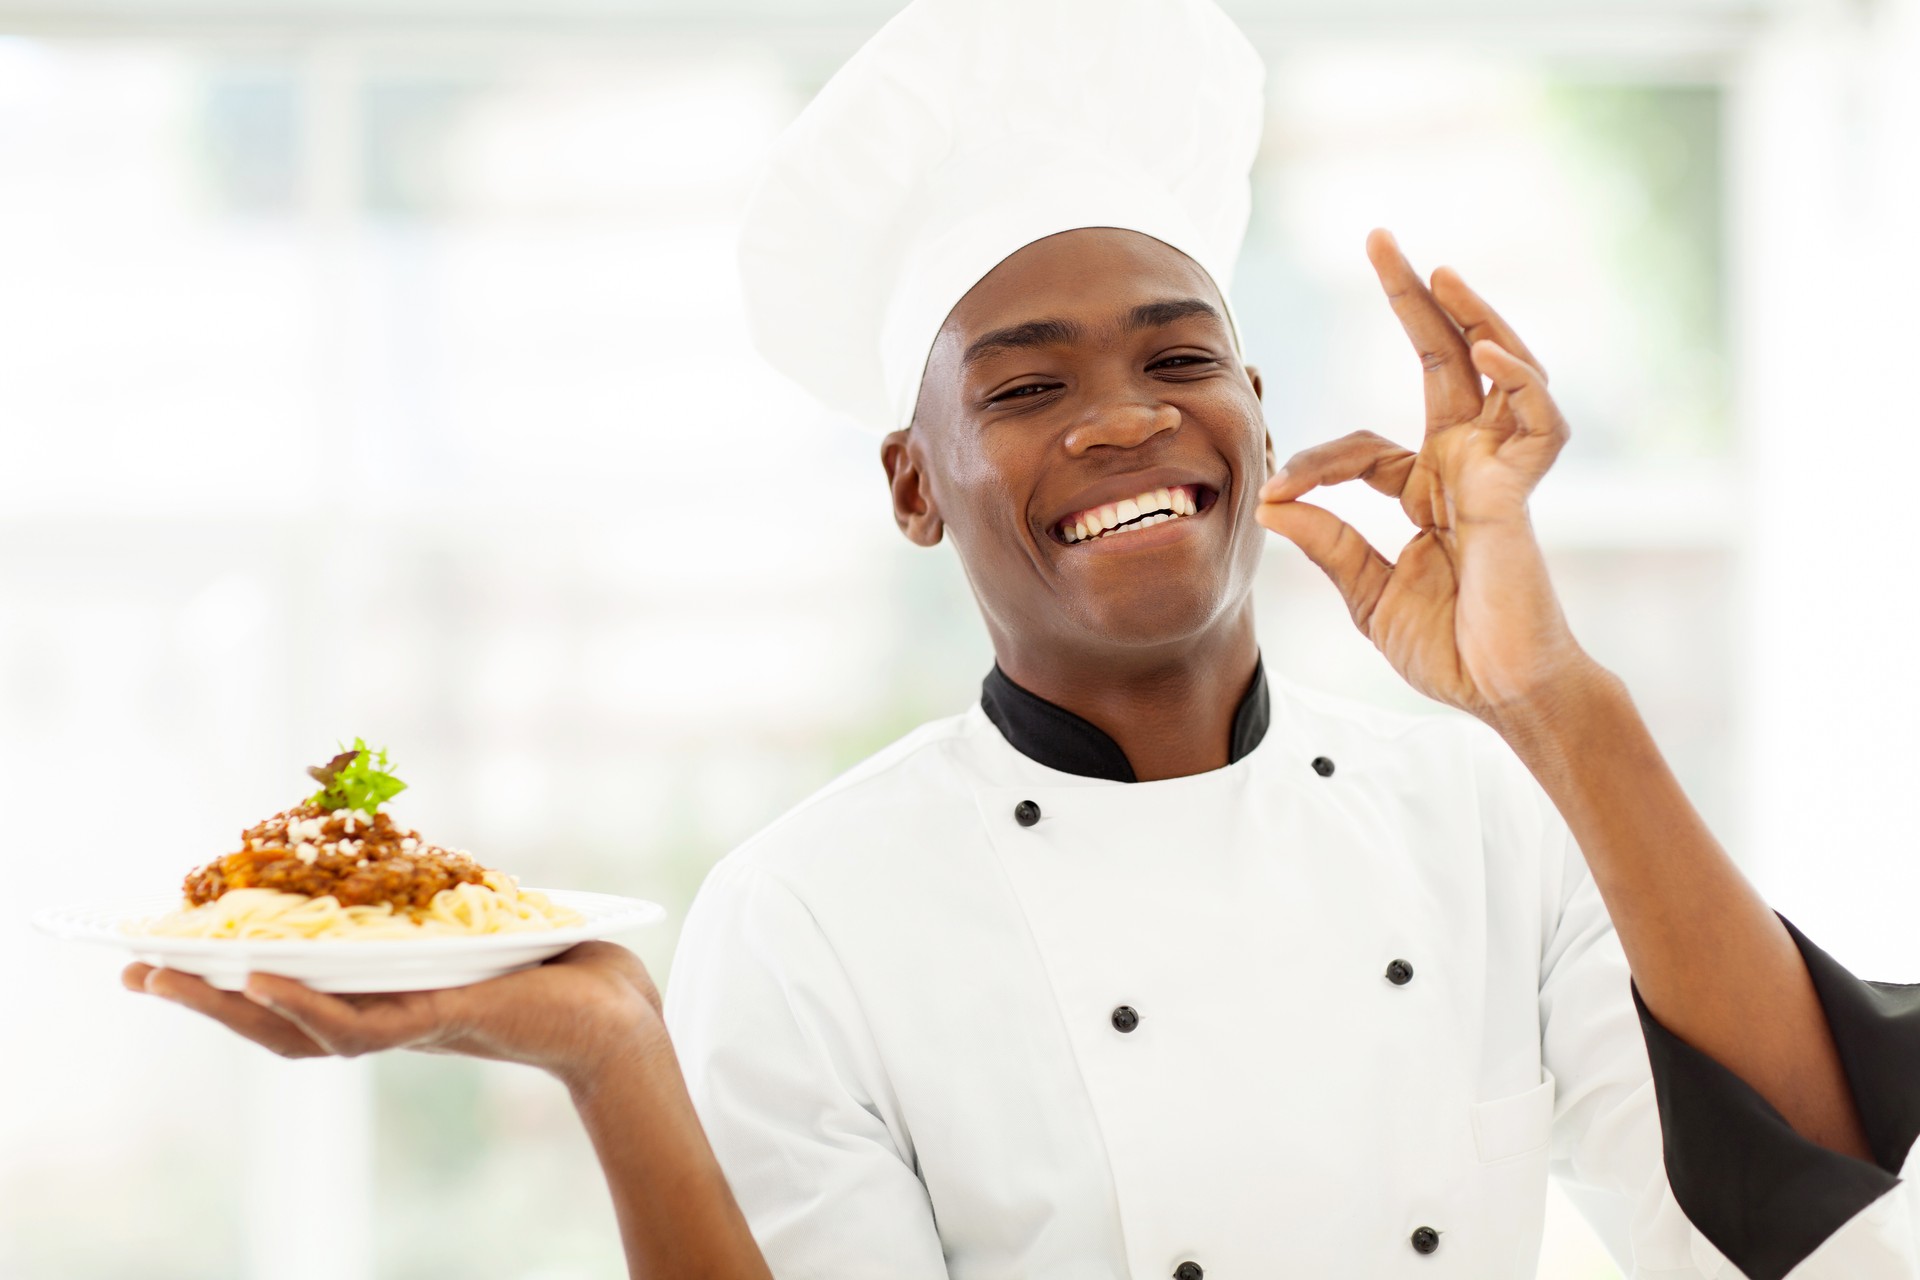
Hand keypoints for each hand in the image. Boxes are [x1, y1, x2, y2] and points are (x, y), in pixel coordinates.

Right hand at [123, 941, 663, 1088]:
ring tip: (166, 976)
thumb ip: (418, 899)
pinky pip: (358, 1021)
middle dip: (196, 998)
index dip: (221, 980)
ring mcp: (404, 1023)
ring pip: (296, 1028)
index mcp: (380, 997)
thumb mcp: (466, 922)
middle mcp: (382, 1017)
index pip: (284, 996)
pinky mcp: (437, 1019)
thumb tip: (380, 840)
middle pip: (268, 1018)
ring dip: (228, 1004)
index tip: (157, 951)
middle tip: (129, 967)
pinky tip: (261, 981)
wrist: (615, 1008)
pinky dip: (307, 1004)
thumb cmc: (549, 965)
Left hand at [1256, 228, 1599, 723]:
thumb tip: (1270, 504)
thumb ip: (1328, 544)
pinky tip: (1487, 347)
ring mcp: (1499, 473)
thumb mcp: (1369, 593)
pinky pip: (1536, 421)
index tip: (1274, 490)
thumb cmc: (1449, 647)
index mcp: (1429, 489)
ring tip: (1438, 269)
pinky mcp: (1522, 493)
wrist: (1499, 693)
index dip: (1317, 462)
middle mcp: (1467, 467)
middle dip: (1415, 300)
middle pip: (1445, 362)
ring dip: (1471, 316)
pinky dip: (1519, 379)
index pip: (1365, 447)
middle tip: (1380, 240)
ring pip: (1499, 371)